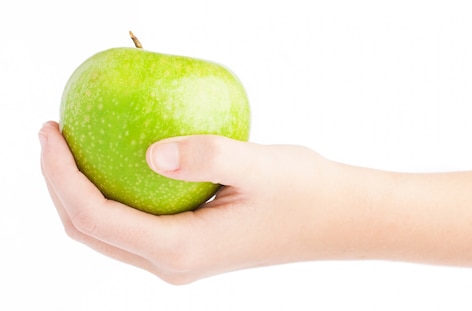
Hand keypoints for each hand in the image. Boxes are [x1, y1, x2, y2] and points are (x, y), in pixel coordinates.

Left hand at [39, 121, 365, 283]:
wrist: (339, 220)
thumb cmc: (306, 194)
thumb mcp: (259, 167)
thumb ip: (206, 157)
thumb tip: (150, 152)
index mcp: (180, 250)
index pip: (94, 216)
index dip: (59, 174)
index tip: (50, 129)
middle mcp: (173, 264)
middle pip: (89, 230)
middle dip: (59, 185)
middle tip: (55, 133)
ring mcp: (182, 260)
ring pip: (108, 232)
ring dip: (82, 192)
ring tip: (77, 146)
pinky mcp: (193, 248)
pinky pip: (135, 225)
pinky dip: (113, 196)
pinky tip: (122, 162)